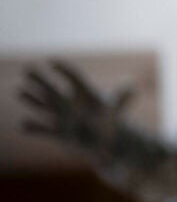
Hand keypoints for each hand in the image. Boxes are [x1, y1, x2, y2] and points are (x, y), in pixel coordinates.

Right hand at [19, 59, 134, 150]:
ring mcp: (61, 117)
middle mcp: (69, 103)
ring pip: (43, 106)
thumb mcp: (116, 109)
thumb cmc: (109, 120)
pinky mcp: (58, 133)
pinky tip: (23, 125)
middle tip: (28, 68)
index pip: (73, 76)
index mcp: (84, 94)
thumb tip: (133, 86)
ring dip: (32, 99)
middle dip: (40, 80)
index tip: (52, 61)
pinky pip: (42, 130)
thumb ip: (123, 97)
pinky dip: (33, 128)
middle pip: (52, 88)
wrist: (104, 140)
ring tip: (19, 90)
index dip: (64, 69)